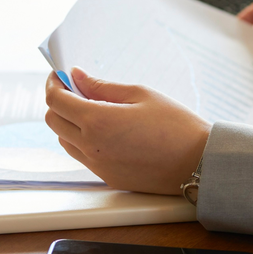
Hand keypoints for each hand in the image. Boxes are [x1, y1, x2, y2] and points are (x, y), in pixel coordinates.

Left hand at [44, 67, 210, 194]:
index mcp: (98, 122)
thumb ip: (102, 86)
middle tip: (77, 89)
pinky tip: (106, 130)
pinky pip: (82, 156)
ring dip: (69, 123)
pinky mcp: (108, 177)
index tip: (61, 75)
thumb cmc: (176, 124)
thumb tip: (77, 76)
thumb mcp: (140, 94)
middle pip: (54, 121)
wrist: (199, 162)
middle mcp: (91, 147)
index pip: (57, 101)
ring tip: (93, 110)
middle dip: (59, 102)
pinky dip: (83, 140)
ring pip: (64, 141)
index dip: (54, 84)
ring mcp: (98, 165)